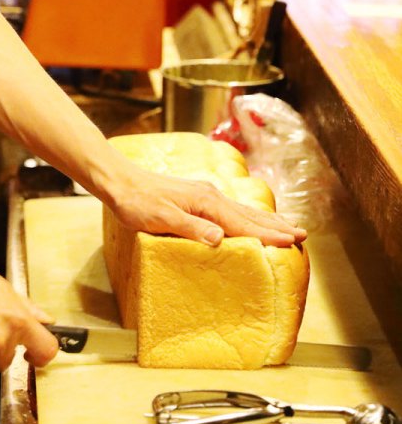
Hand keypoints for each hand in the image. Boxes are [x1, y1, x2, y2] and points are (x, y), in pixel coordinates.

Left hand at [107, 159, 306, 247]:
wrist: (120, 181)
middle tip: (303, 236)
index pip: (242, 223)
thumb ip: (191, 229)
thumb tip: (220, 238)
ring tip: (287, 227)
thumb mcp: (161, 219)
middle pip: (249, 215)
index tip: (292, 243)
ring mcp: (205, 195)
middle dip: (276, 226)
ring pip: (242, 211)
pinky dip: (248, 217)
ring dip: (266, 221)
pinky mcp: (197, 197)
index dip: (268, 235)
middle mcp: (210, 196)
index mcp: (205, 203)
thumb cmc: (137, 202)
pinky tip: (249, 220)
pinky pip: (231, 210)